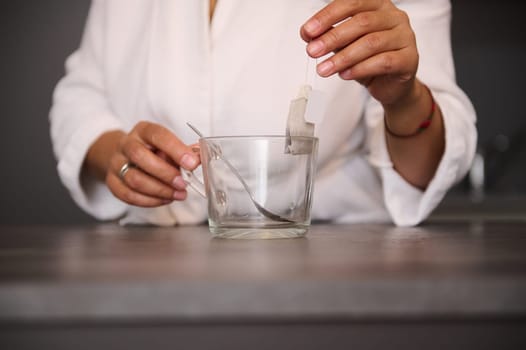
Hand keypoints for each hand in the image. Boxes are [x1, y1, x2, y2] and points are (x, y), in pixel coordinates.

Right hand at [97, 121, 199, 206]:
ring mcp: (116, 163)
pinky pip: (127, 195)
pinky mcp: (112, 182)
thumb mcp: (169, 146)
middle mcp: (126, 144)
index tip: (191, 163)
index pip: (157, 135)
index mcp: (143, 130)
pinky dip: (150, 201)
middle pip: (140, 157)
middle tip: (183, 183)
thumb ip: (184, 152)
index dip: (175, 149)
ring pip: (133, 179)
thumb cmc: (154, 151)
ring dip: (160, 190)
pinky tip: (165, 199)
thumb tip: (199, 159)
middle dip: (165, 173)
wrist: (126, 156)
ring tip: (179, 194)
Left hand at [300, 0, 418, 105]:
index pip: (352, 2)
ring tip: (324, 69)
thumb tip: (309, 35)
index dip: (328, 16)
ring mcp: (405, 37)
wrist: (391, 85)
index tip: (308, 31)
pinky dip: (360, 69)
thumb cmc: (369, 60)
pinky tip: (345, 74)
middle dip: (332, 37)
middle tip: (313, 51)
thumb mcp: (346, 45)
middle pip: (361, 22)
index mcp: (378, 6)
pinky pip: (383, 62)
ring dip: (342, 57)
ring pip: (371, 43)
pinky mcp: (409, 59)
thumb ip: (331, 36)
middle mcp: (394, 17)